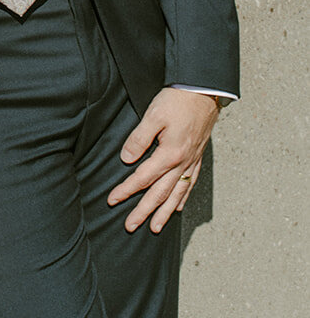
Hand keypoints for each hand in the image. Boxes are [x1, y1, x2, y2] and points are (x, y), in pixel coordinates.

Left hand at [108, 87, 219, 232]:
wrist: (204, 90)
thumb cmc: (178, 100)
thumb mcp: (154, 115)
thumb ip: (139, 139)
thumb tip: (127, 159)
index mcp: (170, 154)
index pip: (142, 178)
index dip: (126, 190)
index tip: (112, 200)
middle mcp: (182, 163)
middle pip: (160, 193)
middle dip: (145, 211)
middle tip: (131, 226)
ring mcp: (191, 161)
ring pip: (177, 193)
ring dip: (165, 212)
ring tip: (156, 227)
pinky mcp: (197, 156)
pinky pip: (190, 183)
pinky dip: (183, 198)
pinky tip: (178, 206)